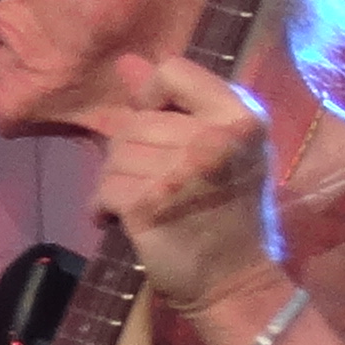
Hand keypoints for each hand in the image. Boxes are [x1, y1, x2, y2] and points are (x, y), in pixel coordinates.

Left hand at [87, 56, 276, 317]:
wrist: (235, 283)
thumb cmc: (228, 212)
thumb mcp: (219, 148)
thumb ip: (177, 104)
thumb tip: (128, 62)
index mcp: (241, 117)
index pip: (173, 71)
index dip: (154, 96)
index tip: (162, 125)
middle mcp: (214, 139)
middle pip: (136, 121)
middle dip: (133, 152)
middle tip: (159, 184)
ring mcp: (180, 173)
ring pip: (114, 154)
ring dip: (117, 182)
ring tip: (146, 202)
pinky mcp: (148, 204)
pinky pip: (103, 189)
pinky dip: (103, 208)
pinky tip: (125, 221)